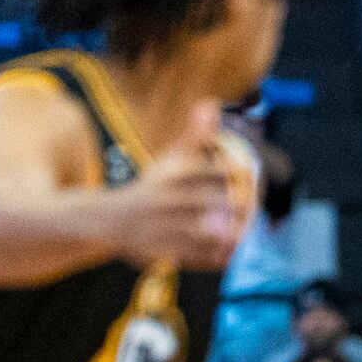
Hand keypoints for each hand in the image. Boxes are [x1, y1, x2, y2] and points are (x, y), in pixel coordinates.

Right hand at [112, 102, 242, 270]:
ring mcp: (160, 227)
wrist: (111, 220)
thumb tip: (210, 104)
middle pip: (199, 201)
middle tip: (251, 207)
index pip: (198, 169)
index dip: (223, 170)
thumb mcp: (169, 161)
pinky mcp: (159, 250)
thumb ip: (194, 138)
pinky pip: (189, 256)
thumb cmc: (152, 188)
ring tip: (242, 234)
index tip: (245, 172)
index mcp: (167, 176)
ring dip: (221, 234)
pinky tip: (228, 255)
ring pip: (195, 231)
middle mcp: (162, 200)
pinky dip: (209, 258)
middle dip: (228, 204)